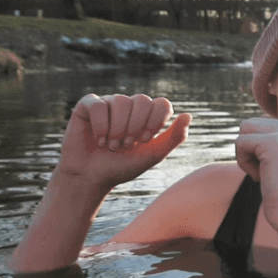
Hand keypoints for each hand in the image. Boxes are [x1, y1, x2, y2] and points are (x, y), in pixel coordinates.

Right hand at [57, 94, 191, 191]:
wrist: (92, 177)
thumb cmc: (123, 166)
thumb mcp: (153, 155)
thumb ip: (174, 137)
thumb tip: (189, 115)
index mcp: (148, 116)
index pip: (162, 104)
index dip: (156, 120)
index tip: (145, 140)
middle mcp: (130, 106)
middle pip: (142, 100)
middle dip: (136, 126)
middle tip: (128, 145)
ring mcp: (109, 103)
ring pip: (121, 100)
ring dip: (118, 128)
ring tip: (113, 146)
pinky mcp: (88, 106)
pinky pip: (98, 104)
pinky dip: (101, 125)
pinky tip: (99, 140)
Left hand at [235, 118, 277, 232]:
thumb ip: (273, 140)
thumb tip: (245, 126)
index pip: (265, 124)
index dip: (261, 149)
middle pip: (253, 123)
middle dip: (252, 149)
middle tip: (269, 172)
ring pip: (245, 128)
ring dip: (246, 154)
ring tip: (265, 173)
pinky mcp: (275, 142)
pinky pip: (240, 142)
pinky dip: (244, 163)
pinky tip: (261, 177)